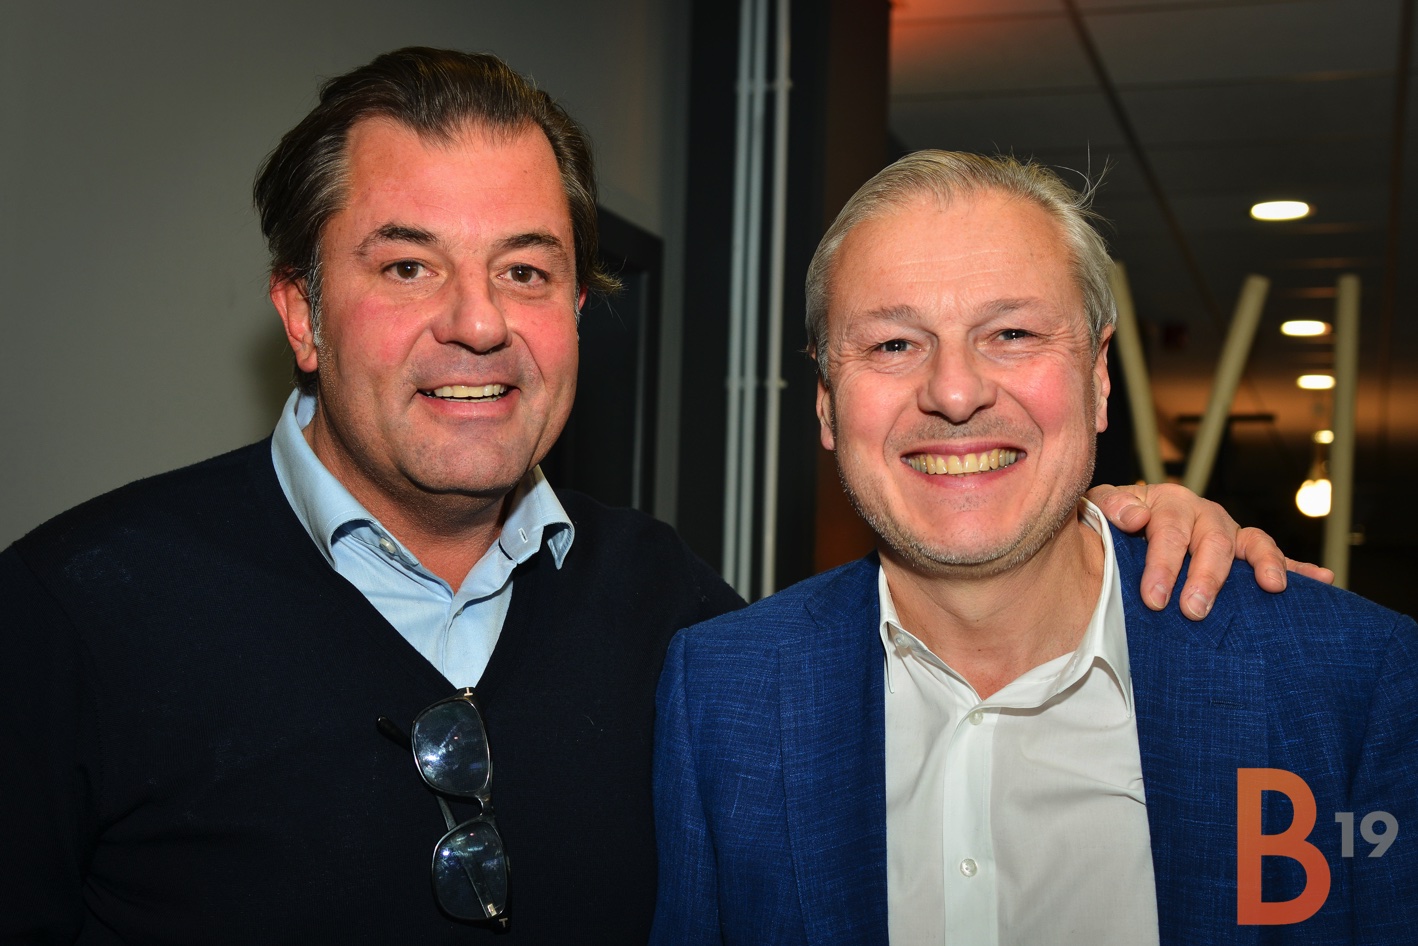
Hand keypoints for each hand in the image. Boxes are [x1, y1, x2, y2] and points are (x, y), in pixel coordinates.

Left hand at [1087, 483, 1334, 620]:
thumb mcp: (1101, 508)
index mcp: (1168, 503)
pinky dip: (1300, 567)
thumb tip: (1133, 517)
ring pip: (1251, 544)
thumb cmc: (1113, 521)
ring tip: (1271, 587)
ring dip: (1263, 565)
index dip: (1163, 564)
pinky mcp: (1245, 551)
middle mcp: (1203, 514)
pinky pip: (1276, 556)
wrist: (1124, 522)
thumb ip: (1110, 508)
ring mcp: (1228, 532)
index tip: (1155, 598)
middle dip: (1206, 578)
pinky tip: (1323, 578)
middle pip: (1212, 542)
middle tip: (1194, 611)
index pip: (1168, 531)